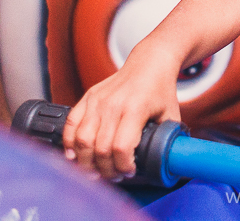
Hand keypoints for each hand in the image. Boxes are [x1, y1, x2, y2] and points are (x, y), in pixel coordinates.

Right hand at [62, 45, 181, 180]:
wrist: (149, 63)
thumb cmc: (161, 91)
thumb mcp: (171, 115)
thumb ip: (167, 140)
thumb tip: (163, 164)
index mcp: (135, 108)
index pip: (121, 147)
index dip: (123, 166)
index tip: (129, 172)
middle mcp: (113, 104)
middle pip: (100, 148)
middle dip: (106, 170)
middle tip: (113, 176)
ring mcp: (97, 100)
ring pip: (82, 140)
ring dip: (86, 161)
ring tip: (95, 171)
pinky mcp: (88, 97)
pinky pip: (71, 124)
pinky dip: (68, 143)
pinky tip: (73, 155)